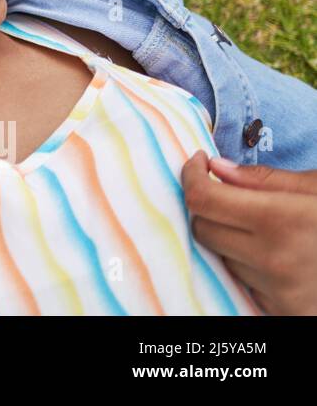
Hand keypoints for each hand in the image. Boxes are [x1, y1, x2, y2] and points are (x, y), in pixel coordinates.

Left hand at [183, 150, 316, 313]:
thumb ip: (263, 179)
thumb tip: (217, 168)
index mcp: (282, 220)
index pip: (204, 199)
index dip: (192, 175)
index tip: (197, 163)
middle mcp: (274, 259)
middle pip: (202, 228)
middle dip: (208, 206)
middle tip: (228, 191)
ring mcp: (276, 290)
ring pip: (220, 255)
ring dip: (229, 237)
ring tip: (263, 226)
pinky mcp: (280, 309)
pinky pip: (242, 280)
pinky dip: (246, 263)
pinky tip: (274, 251)